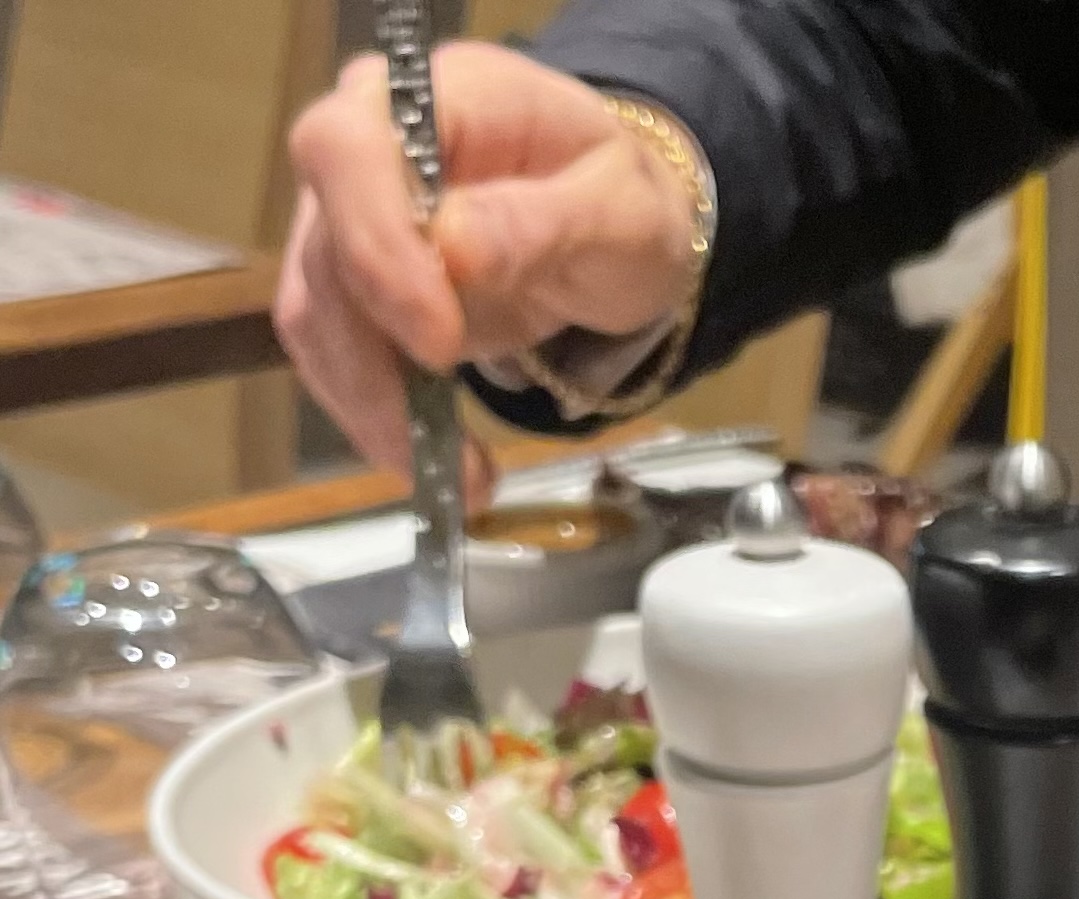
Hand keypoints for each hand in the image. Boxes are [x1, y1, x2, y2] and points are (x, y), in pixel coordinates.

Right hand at [276, 42, 699, 486]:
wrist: (610, 227)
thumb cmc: (617, 202)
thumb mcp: (617, 211)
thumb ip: (540, 222)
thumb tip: (455, 249)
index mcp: (434, 98)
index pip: (350, 152)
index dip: (376, 249)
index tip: (437, 340)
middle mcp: (366, 146)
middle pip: (322, 248)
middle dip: (376, 359)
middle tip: (450, 448)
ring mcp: (346, 217)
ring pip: (317, 316)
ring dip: (377, 410)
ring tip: (464, 477)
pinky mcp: (350, 289)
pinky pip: (335, 358)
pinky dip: (379, 421)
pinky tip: (441, 465)